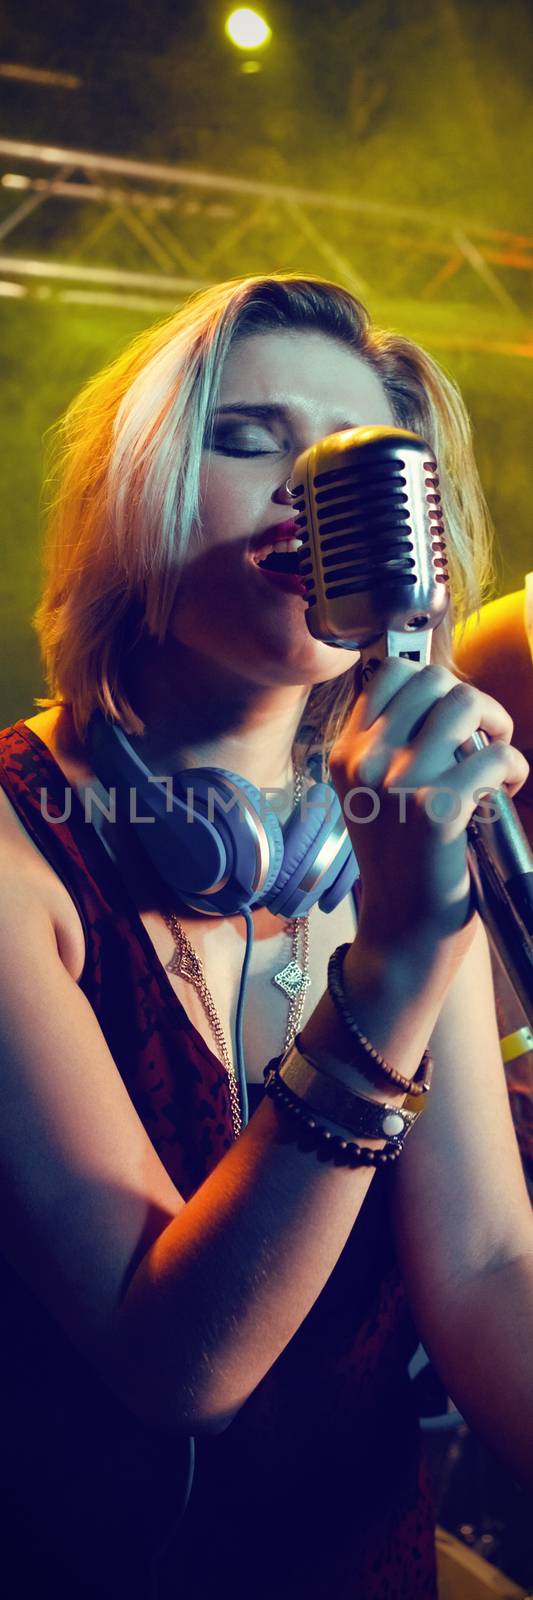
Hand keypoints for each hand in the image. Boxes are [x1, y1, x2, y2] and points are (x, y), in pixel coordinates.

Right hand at [328, 659, 528, 952]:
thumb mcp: (371, 794)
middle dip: (474, 701)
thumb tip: (441, 693)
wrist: (403, 929)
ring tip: (500, 759)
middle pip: (434, 681)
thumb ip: (390, 743)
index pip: (391, 673)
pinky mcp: (437, 811)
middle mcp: (365, 762)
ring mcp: (398, 785)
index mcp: (346, 753)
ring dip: (499, 725)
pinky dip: (515, 768)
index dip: (434, 684)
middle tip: (487, 736)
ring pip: (464, 704)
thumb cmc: (400, 860)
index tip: (451, 716)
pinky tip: (510, 789)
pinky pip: (494, 756)